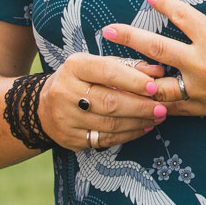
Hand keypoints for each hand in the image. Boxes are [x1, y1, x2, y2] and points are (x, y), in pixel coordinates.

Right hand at [44, 51, 170, 150]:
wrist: (43, 105)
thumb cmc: (80, 79)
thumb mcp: (98, 64)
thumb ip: (129, 66)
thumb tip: (158, 71)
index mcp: (74, 67)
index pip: (108, 72)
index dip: (133, 80)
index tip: (155, 86)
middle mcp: (65, 92)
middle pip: (110, 102)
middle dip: (140, 106)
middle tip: (162, 107)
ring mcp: (66, 118)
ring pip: (109, 124)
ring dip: (138, 122)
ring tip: (157, 117)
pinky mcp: (70, 139)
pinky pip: (104, 140)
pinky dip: (128, 135)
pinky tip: (143, 128)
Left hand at [104, 0, 205, 121]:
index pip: (181, 16)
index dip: (164, 4)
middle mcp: (203, 65)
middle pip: (156, 50)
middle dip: (130, 38)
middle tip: (109, 30)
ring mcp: (201, 91)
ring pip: (156, 85)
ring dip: (133, 76)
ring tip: (112, 70)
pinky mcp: (204, 108)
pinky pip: (171, 108)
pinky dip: (152, 103)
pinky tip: (138, 98)